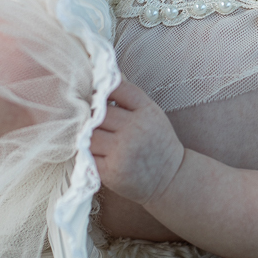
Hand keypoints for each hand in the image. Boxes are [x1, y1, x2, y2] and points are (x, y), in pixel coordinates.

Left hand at [91, 80, 184, 204]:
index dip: (102, 89)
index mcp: (146, 111)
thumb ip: (131, 98)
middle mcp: (135, 129)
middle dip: (90, 114)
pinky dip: (86, 153)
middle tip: (86, 118)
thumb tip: (107, 78)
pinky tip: (92, 152)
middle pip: (98, 113)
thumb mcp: (152, 114)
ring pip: (89, 134)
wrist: (171, 178)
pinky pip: (88, 156)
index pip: (118, 88)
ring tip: (89, 136)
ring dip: (86, 135)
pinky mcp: (112, 171)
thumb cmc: (158, 144)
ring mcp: (122, 151)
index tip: (96, 95)